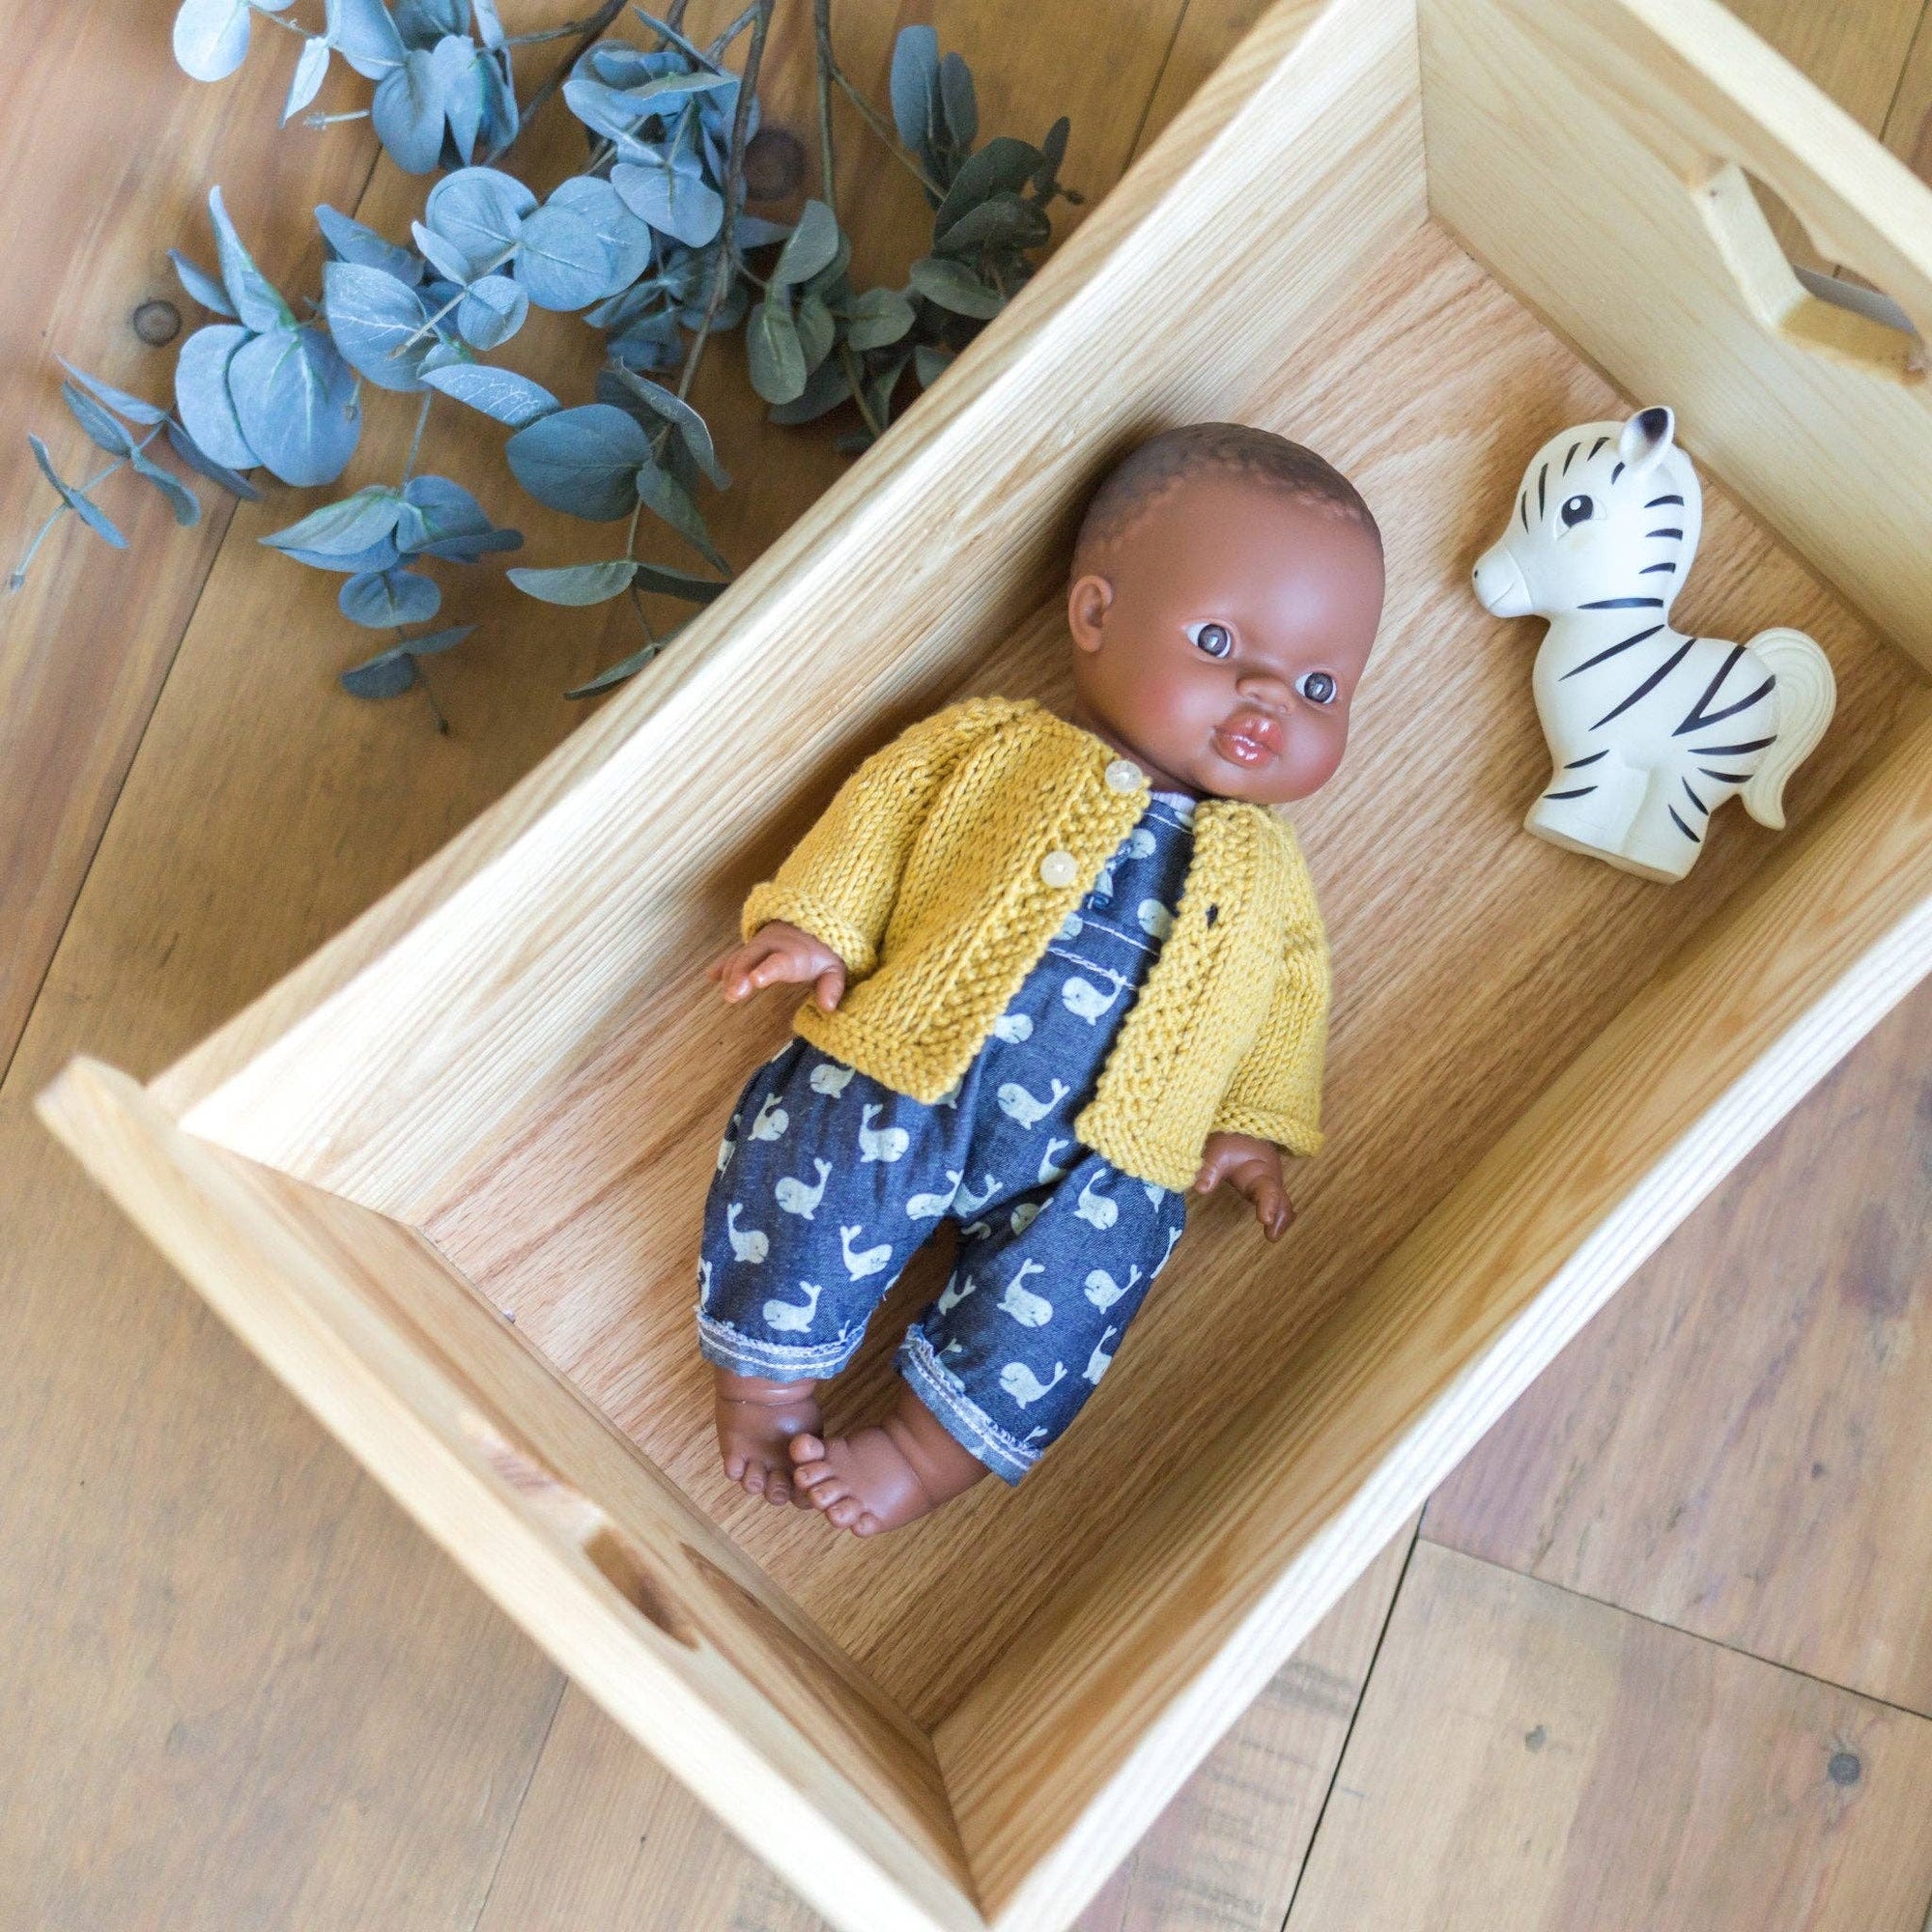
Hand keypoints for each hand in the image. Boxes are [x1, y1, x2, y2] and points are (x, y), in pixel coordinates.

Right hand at [707, 921, 846, 1011]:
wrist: (812, 921)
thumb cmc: (823, 952)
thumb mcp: (834, 968)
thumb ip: (832, 986)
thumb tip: (828, 1007)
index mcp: (793, 952)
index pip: (780, 961)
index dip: (767, 969)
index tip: (756, 980)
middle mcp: (772, 946)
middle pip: (752, 957)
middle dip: (740, 974)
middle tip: (733, 994)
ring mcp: (759, 945)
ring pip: (741, 957)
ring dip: (730, 974)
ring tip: (727, 994)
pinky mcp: (751, 948)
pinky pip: (735, 955)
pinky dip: (724, 965)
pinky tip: (711, 975)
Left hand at [1194, 1131, 1294, 1239]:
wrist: (1242, 1132)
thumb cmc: (1231, 1141)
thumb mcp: (1218, 1150)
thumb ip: (1210, 1168)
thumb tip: (1201, 1189)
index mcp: (1261, 1171)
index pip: (1267, 1189)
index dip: (1268, 1204)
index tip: (1265, 1219)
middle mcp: (1269, 1181)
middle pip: (1281, 1199)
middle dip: (1278, 1214)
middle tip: (1272, 1236)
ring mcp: (1269, 1188)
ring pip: (1282, 1204)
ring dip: (1280, 1220)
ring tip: (1272, 1237)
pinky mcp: (1263, 1192)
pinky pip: (1275, 1204)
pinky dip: (1276, 1216)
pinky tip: (1272, 1232)